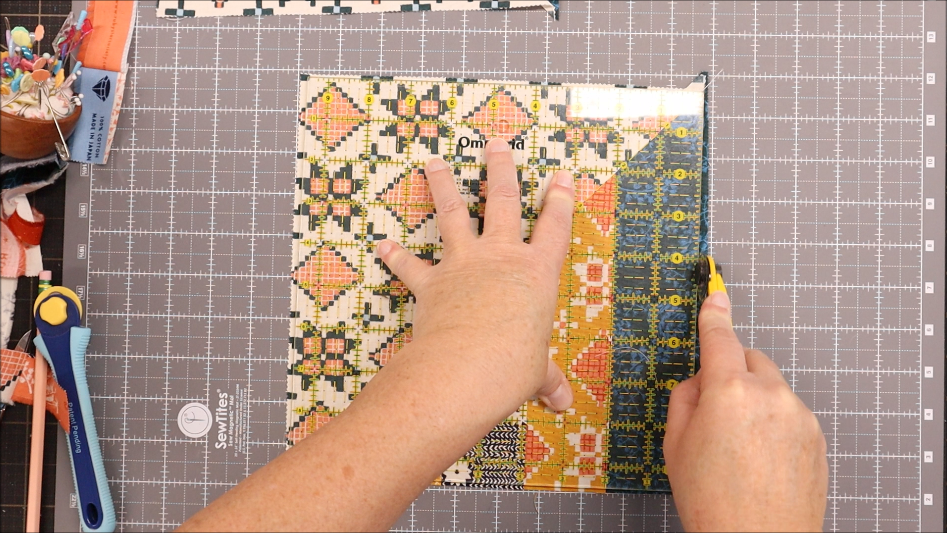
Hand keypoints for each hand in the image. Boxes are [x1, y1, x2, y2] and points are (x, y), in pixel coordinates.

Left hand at [376, 138, 574, 411]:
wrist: (465, 368)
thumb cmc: (512, 368)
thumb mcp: (537, 373)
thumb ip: (547, 380)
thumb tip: (561, 403)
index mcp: (537, 273)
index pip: (555, 227)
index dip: (560, 199)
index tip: (561, 175)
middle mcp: (501, 258)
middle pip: (504, 202)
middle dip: (501, 169)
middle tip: (495, 143)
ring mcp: (463, 265)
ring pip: (454, 215)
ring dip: (442, 186)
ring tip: (433, 162)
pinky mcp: (431, 283)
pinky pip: (411, 266)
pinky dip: (396, 256)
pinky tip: (382, 244)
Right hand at [664, 291, 828, 531]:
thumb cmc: (713, 502)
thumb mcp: (675, 444)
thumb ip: (686, 398)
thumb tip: (700, 382)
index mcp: (729, 391)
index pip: (719, 339)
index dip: (714, 314)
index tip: (716, 297)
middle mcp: (770, 395)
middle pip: (750, 360)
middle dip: (732, 372)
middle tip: (715, 410)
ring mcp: (799, 415)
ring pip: (772, 388)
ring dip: (755, 401)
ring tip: (739, 448)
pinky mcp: (817, 436)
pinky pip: (790, 413)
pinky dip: (774, 423)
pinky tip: (761, 458)